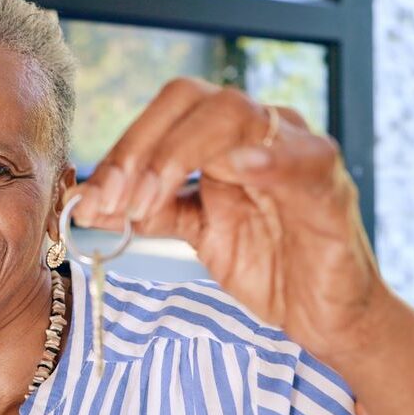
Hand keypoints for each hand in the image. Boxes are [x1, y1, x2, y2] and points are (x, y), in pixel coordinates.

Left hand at [68, 77, 387, 361]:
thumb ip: (145, 212)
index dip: (125, 146)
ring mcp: (297, 150)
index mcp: (225, 134)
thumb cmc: (267, 264)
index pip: (167, 109)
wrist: (325, 315)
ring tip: (148, 200)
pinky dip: (267, 158)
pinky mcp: (330, 186)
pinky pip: (301, 158)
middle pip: (192, 100)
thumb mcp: (194, 233)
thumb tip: (83, 203)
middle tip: (113, 199)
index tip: (93, 196)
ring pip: (235, 115)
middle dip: (142, 147)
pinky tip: (235, 168)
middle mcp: (260, 128)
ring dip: (179, 153)